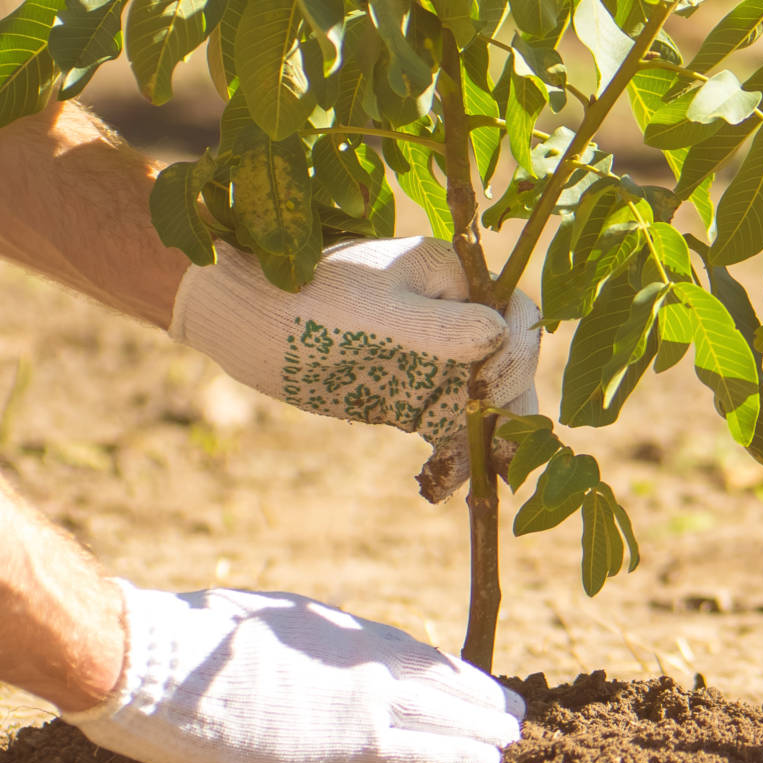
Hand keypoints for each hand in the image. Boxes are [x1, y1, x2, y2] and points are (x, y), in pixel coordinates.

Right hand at [64, 582, 526, 762]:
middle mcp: (349, 656)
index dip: (435, 667)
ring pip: (437, 710)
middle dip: (472, 694)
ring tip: (513, 734)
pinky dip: (458, 755)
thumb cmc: (179, 642)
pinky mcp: (344, 741)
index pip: (397, 649)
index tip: (461, 676)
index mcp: (325, 628)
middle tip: (511, 707)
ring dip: (479, 723)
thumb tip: (279, 653)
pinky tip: (489, 762)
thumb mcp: (242, 625)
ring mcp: (352, 696)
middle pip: (429, 677)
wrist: (155, 661)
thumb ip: (279, 643)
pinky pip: (418, 751)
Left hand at [168, 237, 539, 499]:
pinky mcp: (411, 395)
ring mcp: (433, 359)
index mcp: (452, 277)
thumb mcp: (376, 314)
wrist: (247, 323)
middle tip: (496, 455)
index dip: (515, 354)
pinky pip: (448, 429)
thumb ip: (439, 326)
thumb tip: (501, 334)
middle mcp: (452, 316)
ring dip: (484, 444)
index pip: (512, 315)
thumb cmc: (308, 302)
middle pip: (506, 366)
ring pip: (483, 406)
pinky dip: (452, 459)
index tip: (487, 389)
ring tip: (471, 480)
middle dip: (508, 410)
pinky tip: (438, 485)